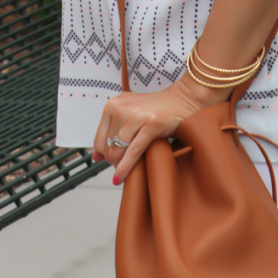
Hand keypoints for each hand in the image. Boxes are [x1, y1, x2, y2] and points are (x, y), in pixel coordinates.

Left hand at [92, 75, 226, 183]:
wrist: (182, 101)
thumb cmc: (156, 110)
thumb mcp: (129, 115)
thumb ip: (112, 132)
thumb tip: (95, 157)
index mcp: (113, 104)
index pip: (99, 137)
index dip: (102, 154)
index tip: (109, 162)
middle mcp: (121, 108)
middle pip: (108, 145)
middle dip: (112, 161)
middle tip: (119, 168)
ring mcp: (136, 116)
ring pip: (119, 149)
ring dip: (119, 165)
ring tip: (123, 171)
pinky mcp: (151, 125)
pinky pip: (133, 151)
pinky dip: (126, 166)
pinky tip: (120, 177)